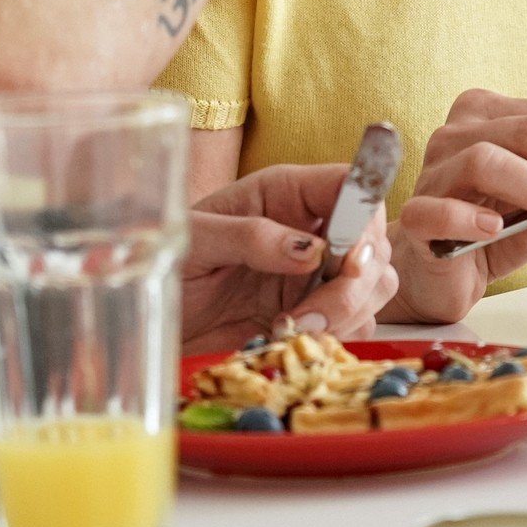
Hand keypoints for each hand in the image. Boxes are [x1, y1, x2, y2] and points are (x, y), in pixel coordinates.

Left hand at [181, 164, 397, 353]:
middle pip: (374, 244)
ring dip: (347, 313)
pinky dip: (338, 335)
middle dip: (354, 285)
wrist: (153, 308)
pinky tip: (295, 339)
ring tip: (295, 328)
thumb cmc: (169, 259)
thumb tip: (310, 251)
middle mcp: (313, 228)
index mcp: (289, 193)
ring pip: (374, 285)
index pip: (353, 186)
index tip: (348, 261)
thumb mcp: (198, 239)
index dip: (363, 221)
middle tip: (309, 315)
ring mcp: (317, 272)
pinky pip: (356, 322)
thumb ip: (252, 237)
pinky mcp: (314, 311)